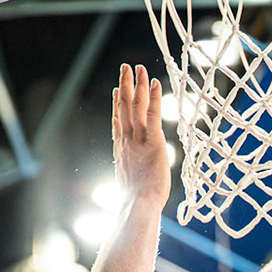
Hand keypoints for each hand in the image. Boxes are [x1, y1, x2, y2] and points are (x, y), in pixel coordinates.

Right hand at [113, 63, 168, 211]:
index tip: (117, 90)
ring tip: (137, 68)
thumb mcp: (130, 185)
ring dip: (137, 84)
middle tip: (125, 68)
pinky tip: (155, 82)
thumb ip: (131, 175)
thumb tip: (131, 183)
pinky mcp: (153, 140)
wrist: (138, 204)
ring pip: (136, 105)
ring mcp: (138, 138)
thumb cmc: (136, 202)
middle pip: (124, 107)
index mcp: (121, 150)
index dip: (117, 104)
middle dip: (125, 85)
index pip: (118, 122)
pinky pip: (153, 114)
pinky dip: (154, 97)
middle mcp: (127, 140)